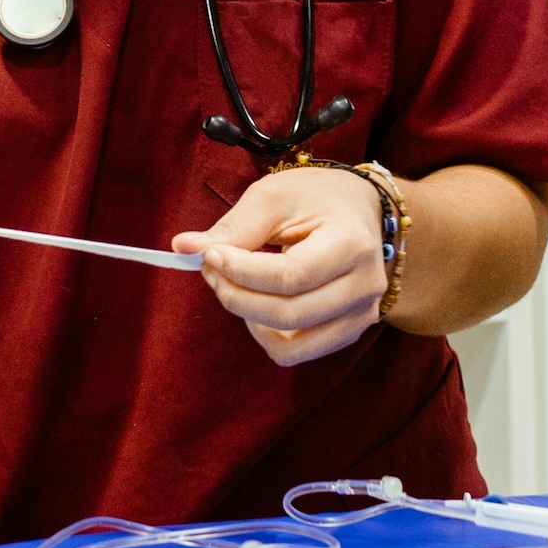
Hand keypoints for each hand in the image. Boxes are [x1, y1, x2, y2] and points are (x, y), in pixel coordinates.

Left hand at [172, 166, 385, 367]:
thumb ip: (233, 226)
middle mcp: (365, 286)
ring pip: (292, 344)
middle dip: (236, 295)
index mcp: (351, 244)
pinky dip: (268, 335)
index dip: (242, 271)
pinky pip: (299, 352)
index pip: (290, 276)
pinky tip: (258, 303)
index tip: (208, 254)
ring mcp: (361, 314)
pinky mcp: (349, 331)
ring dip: (249, 319)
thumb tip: (183, 247)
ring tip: (234, 285)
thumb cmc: (318, 197)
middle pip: (288, 314)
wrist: (362, 211)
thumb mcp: (276, 196)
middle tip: (210, 268)